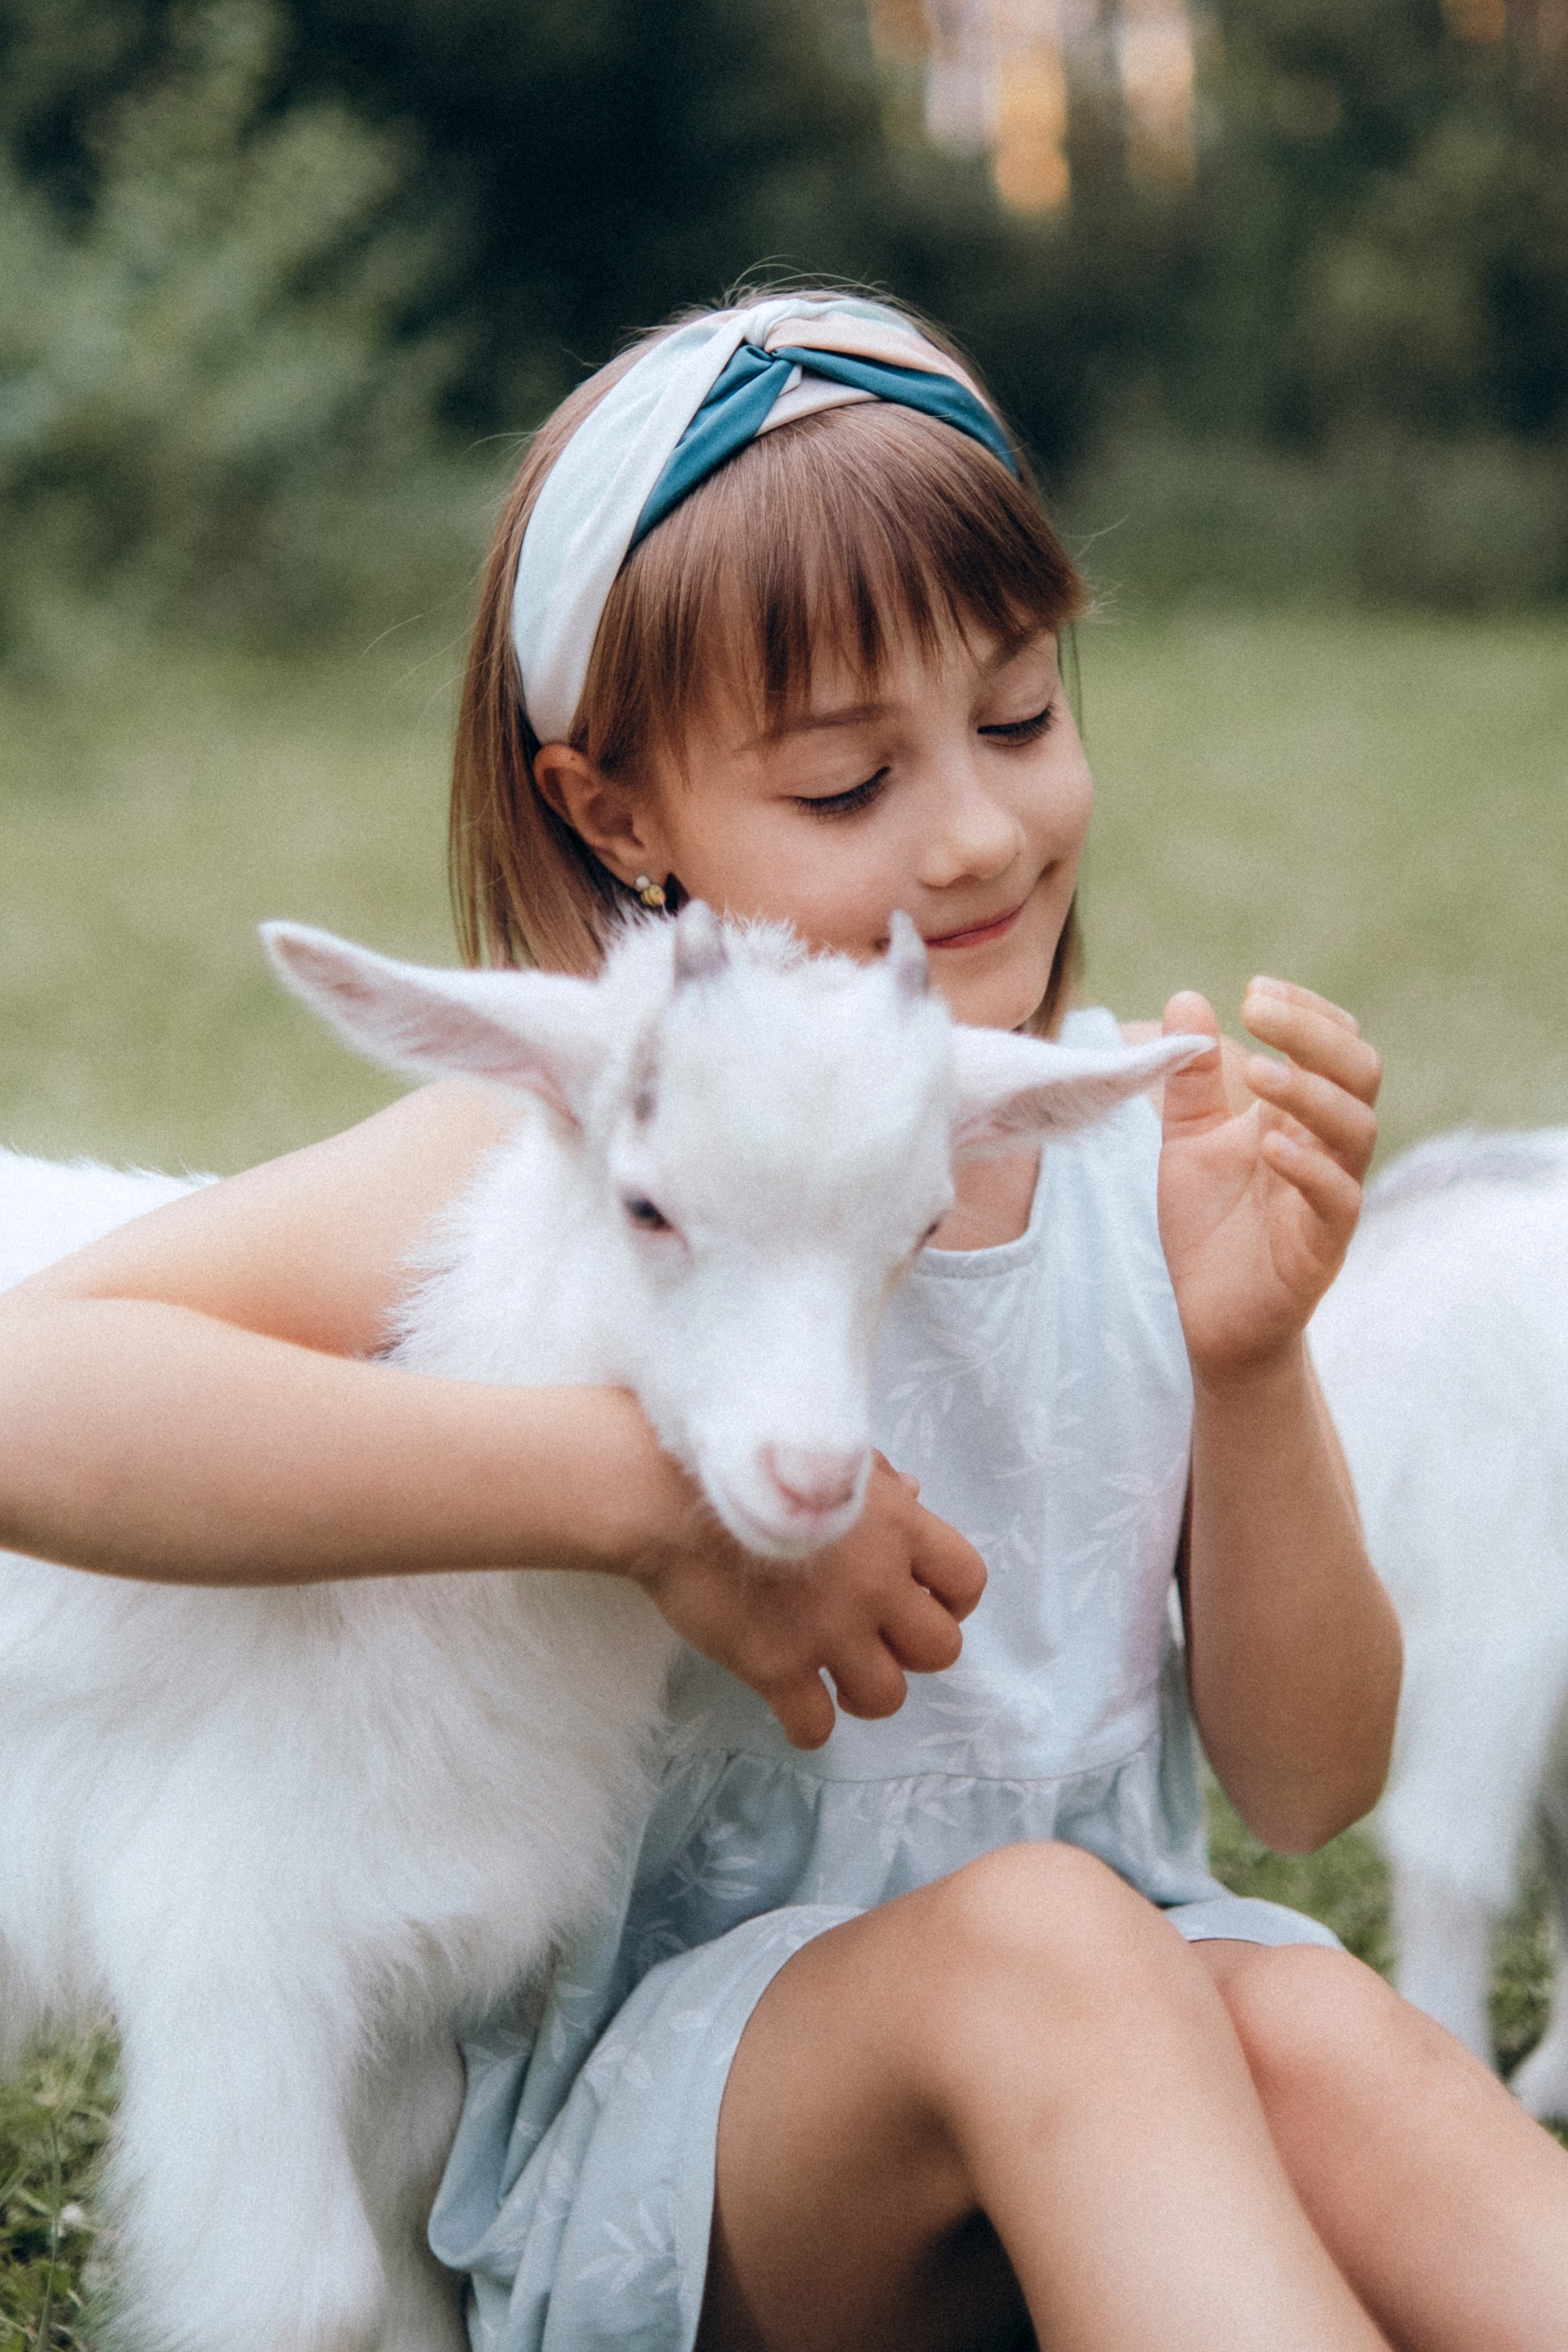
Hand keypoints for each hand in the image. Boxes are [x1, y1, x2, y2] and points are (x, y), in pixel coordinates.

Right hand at [624, 1453, 985, 1749]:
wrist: (662, 1494)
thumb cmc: (743, 1461)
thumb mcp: (827, 1452)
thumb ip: (877, 1482)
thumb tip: (916, 1495)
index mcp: (896, 1525)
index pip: (967, 1579)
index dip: (951, 1599)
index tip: (921, 1601)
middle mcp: (875, 1584)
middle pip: (941, 1649)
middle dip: (912, 1650)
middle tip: (874, 1638)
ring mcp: (827, 1630)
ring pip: (887, 1697)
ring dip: (865, 1691)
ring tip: (835, 1675)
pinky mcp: (775, 1666)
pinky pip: (815, 1728)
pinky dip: (807, 1723)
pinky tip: (790, 1703)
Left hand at [1156, 980, 1380, 1382]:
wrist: (1213, 1318)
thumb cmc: (1209, 1226)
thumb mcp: (1188, 1140)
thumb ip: (1190, 1077)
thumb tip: (1188, 996)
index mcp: (1300, 1114)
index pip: (1332, 1044)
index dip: (1305, 1011)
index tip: (1255, 990)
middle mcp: (1327, 1146)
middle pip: (1358, 1071)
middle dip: (1312, 1033)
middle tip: (1257, 1009)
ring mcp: (1331, 1194)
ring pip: (1356, 1128)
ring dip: (1310, 1092)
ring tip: (1258, 1071)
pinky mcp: (1323, 1244)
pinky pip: (1338, 1198)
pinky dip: (1309, 1166)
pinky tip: (1270, 1144)